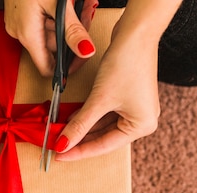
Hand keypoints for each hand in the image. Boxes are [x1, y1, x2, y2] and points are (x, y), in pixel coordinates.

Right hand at [3, 0, 98, 76]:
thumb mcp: (59, 4)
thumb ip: (73, 31)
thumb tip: (86, 52)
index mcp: (27, 34)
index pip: (47, 68)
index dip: (67, 67)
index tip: (83, 57)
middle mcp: (19, 31)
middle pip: (53, 47)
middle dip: (74, 34)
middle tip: (88, 14)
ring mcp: (18, 21)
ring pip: (50, 31)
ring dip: (69, 21)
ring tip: (82, 3)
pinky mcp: (20, 12)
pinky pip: (44, 19)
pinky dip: (58, 13)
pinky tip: (68, 2)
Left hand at [53, 15, 161, 160]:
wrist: (135, 33)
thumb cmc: (125, 65)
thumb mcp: (99, 99)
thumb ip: (80, 125)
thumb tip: (63, 145)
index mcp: (141, 126)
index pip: (103, 146)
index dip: (79, 151)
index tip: (58, 155)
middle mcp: (141, 120)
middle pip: (103, 137)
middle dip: (78, 139)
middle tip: (56, 144)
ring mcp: (134, 109)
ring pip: (101, 125)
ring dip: (80, 127)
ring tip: (59, 132)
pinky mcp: (126, 97)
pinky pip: (103, 113)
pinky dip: (87, 116)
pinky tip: (70, 119)